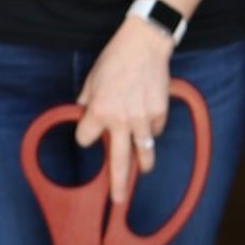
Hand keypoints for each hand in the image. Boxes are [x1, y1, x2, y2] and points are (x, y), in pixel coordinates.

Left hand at [75, 17, 172, 202]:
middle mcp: (120, 120)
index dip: (86, 135)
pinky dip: (151, 129)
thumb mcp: (92, 80)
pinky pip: (155, 131)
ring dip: (143, 164)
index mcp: (99, 112)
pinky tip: (148, 118)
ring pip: (144, 152)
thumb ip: (87, 102)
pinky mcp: (159, 114)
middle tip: (118, 199)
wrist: (145, 45)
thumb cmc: (115, 59)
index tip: (90, 131)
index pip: (85, 139)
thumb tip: (85, 114)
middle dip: (118, 184)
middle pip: (118, 162)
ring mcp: (142, 119)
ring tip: (142, 170)